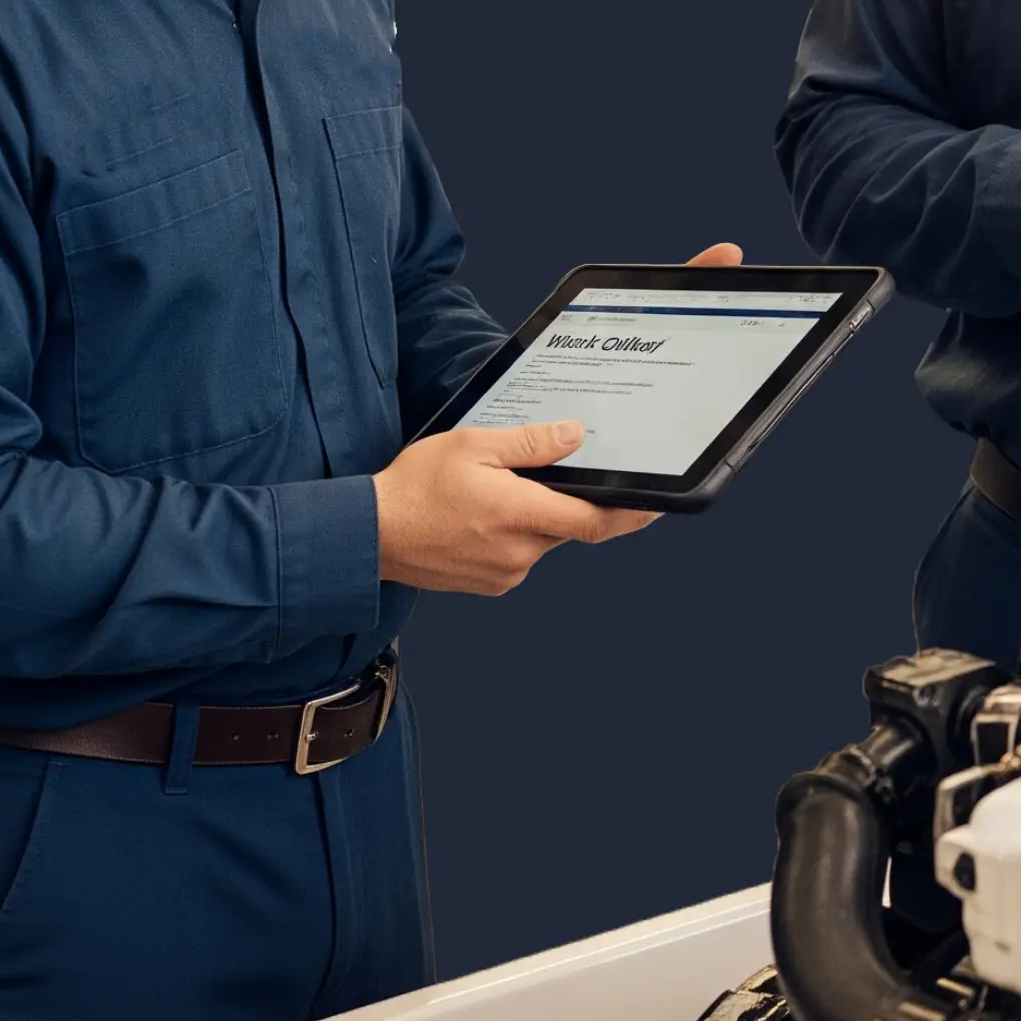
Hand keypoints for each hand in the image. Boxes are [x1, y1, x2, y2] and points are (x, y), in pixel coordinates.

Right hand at [374, 239, 742, 591]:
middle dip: (563, 499)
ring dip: (532, 514)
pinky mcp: (488, 584)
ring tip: (494, 489)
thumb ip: (529, 444)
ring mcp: (504, 573)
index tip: (653, 505)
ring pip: (541, 538)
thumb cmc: (413, 487)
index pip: (593, 520)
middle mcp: (519, 552)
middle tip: (540, 473)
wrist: (367, 535)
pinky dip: (511, 531)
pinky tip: (480, 513)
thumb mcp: (473, 445)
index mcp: (519, 515)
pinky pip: (518, 553)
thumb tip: (574, 437)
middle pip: (567, 524)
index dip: (630, 513)